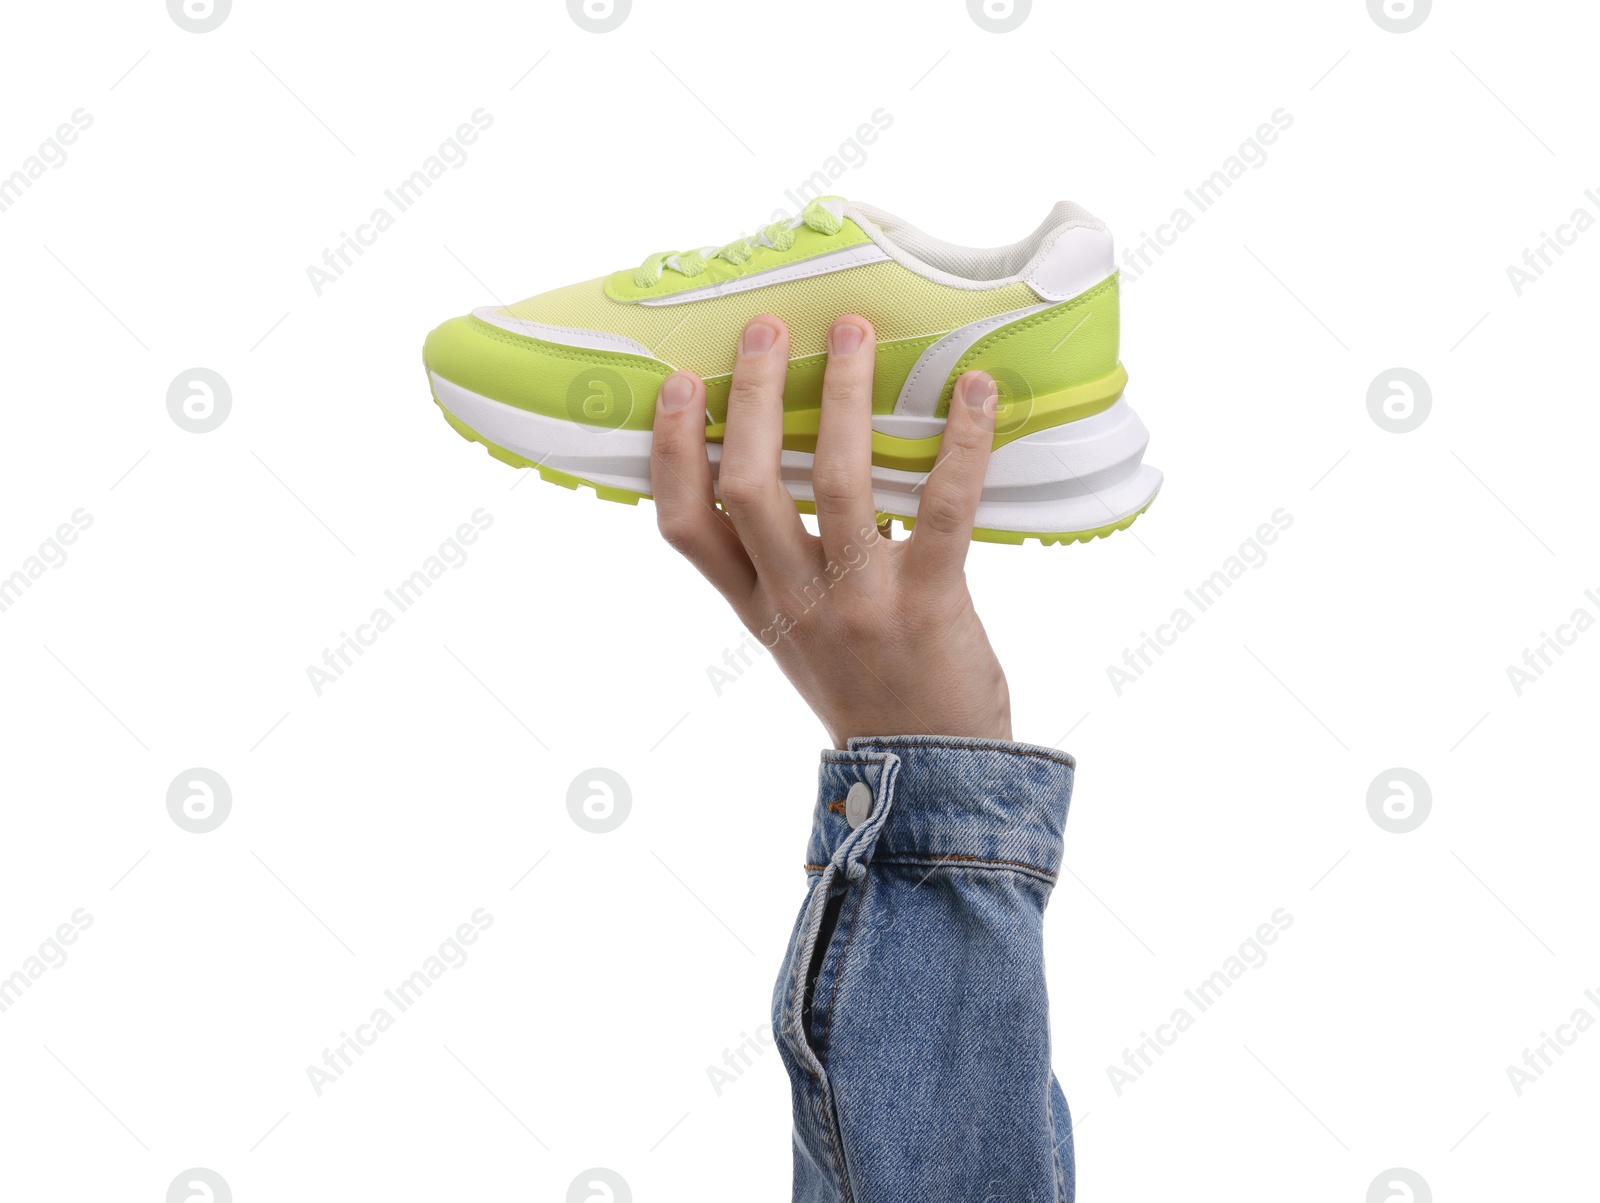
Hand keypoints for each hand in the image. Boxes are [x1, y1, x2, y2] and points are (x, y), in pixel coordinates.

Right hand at [650, 313, 1010, 747]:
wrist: (929, 773)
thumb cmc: (865, 688)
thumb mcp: (794, 635)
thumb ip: (778, 564)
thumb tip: (786, 462)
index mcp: (756, 607)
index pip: (685, 525)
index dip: (674, 450)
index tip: (681, 386)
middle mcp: (796, 602)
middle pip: (750, 486)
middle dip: (755, 398)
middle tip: (768, 329)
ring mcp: (861, 602)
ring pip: (839, 482)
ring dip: (846, 396)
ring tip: (854, 330)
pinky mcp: (930, 601)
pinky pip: (940, 508)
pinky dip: (960, 443)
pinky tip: (974, 390)